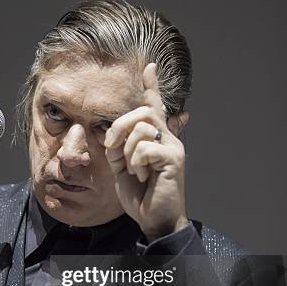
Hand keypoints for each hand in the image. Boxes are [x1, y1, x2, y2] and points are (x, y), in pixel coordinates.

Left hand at [104, 63, 188, 241]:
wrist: (153, 218)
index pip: (154, 106)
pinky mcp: (173, 159)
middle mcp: (167, 138)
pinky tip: (142, 176)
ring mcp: (172, 147)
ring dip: (128, 150)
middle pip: (142, 112)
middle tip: (112, 147)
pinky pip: (146, 147)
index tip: (148, 66)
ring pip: (142, 128)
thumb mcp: (121, 166)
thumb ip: (119, 146)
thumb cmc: (140, 194)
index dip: (151, 86)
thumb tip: (115, 132)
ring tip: (134, 170)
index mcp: (154, 138)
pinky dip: (136, 163)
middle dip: (119, 126)